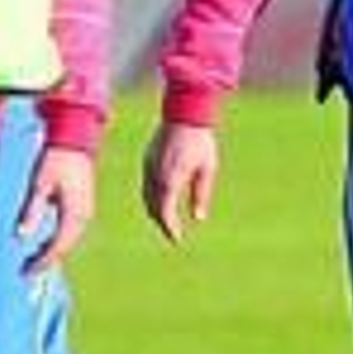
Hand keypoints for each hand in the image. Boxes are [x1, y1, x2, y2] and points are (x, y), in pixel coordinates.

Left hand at [16, 145, 93, 274]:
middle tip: (27, 272)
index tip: (26, 270)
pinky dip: (59, 241)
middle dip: (47, 261)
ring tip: (34, 261)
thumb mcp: (39, 185)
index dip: (42, 260)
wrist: (75, 141)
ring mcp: (86, 212)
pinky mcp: (84, 207)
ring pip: (70, 241)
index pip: (58, 245)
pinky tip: (46, 244)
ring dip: (53, 252)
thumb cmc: (56, 160)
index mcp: (74, 212)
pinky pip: (72, 232)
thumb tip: (21, 235)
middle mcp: (83, 216)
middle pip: (66, 247)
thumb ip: (32, 211)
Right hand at [141, 121, 218, 242]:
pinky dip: (151, 198)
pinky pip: (145, 185)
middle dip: (162, 223)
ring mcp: (149, 167)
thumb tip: (198, 218)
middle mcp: (156, 175)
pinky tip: (160, 201)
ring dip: (155, 211)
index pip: (166, 211)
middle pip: (153, 207)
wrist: (184, 114)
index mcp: (172, 179)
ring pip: (146, 197)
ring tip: (166, 221)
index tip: (177, 239)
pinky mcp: (147, 160)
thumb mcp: (207, 169)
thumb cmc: (200, 142)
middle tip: (173, 234)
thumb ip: (201, 194)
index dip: (170, 228)